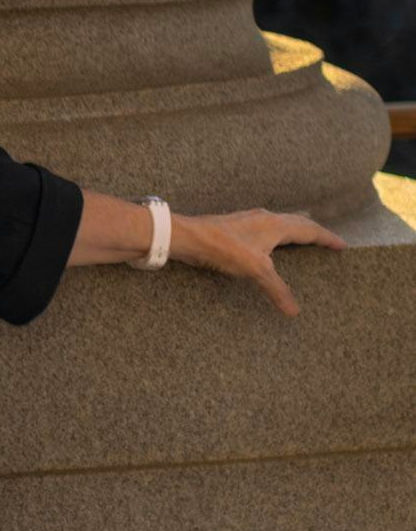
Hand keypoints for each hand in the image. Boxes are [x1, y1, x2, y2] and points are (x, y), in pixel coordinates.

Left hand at [169, 209, 346, 315]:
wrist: (189, 237)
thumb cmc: (222, 247)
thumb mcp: (255, 270)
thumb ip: (276, 289)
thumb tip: (294, 310)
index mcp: (275, 225)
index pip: (309, 229)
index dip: (326, 238)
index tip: (342, 245)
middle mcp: (265, 219)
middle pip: (297, 223)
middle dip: (314, 232)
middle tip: (327, 242)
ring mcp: (250, 221)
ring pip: (281, 224)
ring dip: (295, 232)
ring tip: (304, 243)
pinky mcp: (237, 228)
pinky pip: (267, 229)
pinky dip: (278, 236)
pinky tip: (271, 246)